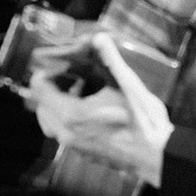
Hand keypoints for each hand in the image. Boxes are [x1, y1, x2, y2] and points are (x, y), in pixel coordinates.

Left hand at [21, 30, 171, 186]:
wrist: (157, 159)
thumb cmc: (145, 124)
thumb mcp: (130, 87)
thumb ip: (111, 60)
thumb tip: (100, 37)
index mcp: (72, 114)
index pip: (39, 87)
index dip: (50, 70)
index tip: (65, 64)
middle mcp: (65, 132)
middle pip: (40, 101)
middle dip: (54, 84)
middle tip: (73, 73)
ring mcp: (71, 144)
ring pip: (49, 116)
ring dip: (58, 99)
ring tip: (81, 88)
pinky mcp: (79, 151)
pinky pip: (60, 128)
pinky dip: (65, 114)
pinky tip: (89, 105)